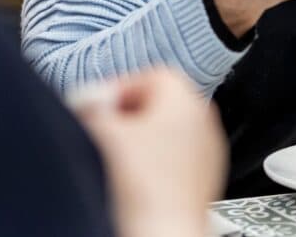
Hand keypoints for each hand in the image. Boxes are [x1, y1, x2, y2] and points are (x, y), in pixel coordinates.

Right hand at [74, 69, 226, 236]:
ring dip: (140, 139)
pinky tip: (135, 179)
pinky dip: (154, 162)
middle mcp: (205, 118)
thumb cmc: (146, 186)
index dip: (115, 89)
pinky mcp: (204, 178)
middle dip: (126, 114)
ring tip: (117, 158)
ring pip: (166, 131)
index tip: (95, 105)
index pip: (148, 74)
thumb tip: (86, 98)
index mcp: (187, 97)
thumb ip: (92, 104)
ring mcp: (208, 149)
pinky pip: (174, 158)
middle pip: (158, 102)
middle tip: (102, 129)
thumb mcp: (105, 131)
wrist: (165, 233)